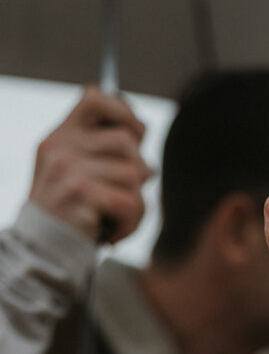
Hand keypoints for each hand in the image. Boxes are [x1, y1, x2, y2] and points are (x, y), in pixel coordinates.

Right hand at [29, 86, 151, 243]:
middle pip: (126, 140)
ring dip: (137, 205)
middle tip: (124, 200)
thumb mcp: (81, 177)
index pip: (94, 97)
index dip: (123, 111)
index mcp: (59, 138)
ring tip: (116, 221)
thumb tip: (143, 130)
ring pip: (135, 174)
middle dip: (138, 173)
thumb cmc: (70, 218)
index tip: (137, 134)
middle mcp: (60, 148)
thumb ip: (105, 151)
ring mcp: (67, 168)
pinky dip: (131, 224)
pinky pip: (131, 201)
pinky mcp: (79, 192)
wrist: (41, 256)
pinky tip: (112, 235)